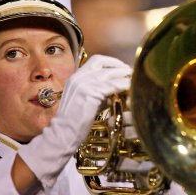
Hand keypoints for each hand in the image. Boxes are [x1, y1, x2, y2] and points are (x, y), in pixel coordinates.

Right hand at [18, 55, 131, 187]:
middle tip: (130, 71)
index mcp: (76, 77)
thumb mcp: (86, 101)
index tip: (121, 67)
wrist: (63, 133)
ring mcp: (83, 84)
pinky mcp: (90, 94)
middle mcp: (78, 77)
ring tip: (132, 78)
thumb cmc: (75, 122)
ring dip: (123, 74)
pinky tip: (129, 87)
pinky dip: (122, 85)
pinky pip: (111, 85)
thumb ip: (99, 94)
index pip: (95, 61)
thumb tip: (114, 91)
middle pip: (102, 63)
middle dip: (119, 66)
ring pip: (109, 73)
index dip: (111, 62)